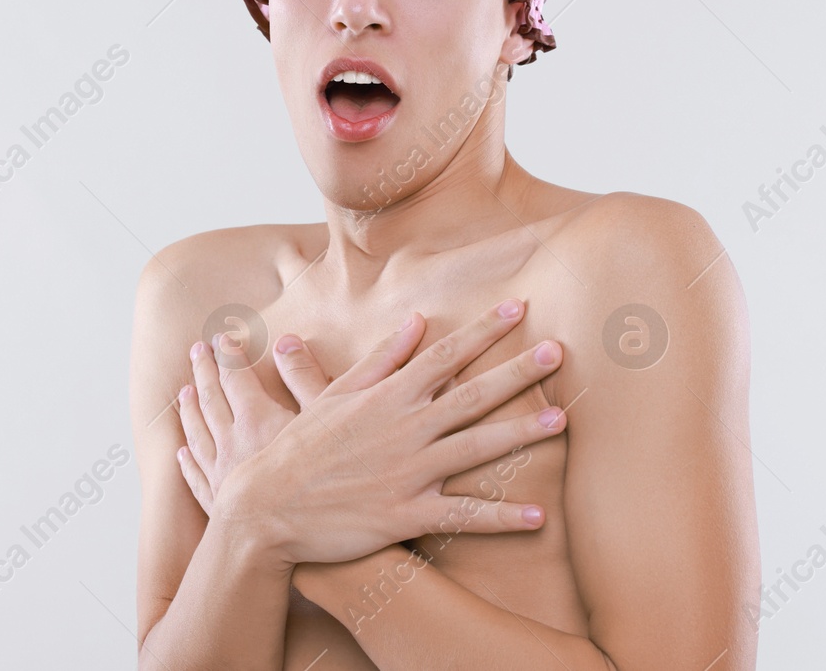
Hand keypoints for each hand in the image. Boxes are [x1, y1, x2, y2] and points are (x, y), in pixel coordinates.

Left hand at [175, 330, 328, 513]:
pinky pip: (196, 477)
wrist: (296, 542)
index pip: (236, 377)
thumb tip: (288, 341)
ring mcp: (221, 476)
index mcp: (257, 418)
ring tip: (184, 393)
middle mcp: (232, 443)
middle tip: (196, 352)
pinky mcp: (219, 506)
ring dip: (190, 410)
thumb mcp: (329, 420)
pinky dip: (188, 462)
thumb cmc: (322, 481)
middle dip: (203, 372)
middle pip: (211, 399)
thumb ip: (308, 377)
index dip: (228, 355)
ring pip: (198, 435)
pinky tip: (183, 454)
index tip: (221, 339)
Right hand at [216, 299, 566, 567]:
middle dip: (517, 371)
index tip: (519, 308)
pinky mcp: (405, 515)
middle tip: (559, 351)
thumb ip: (381, 359)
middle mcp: (403, 429)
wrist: (265, 507)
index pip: (444, 355)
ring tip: (561, 420)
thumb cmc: (299, 448)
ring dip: (520, 434)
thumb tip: (415, 321)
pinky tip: (537, 516)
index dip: (484, 331)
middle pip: (471, 395)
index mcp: (387, 397)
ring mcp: (407, 473)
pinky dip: (500, 518)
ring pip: (474, 448)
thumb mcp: (335, 395)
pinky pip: (462, 517)